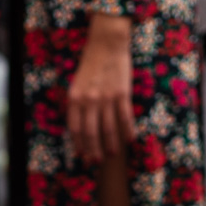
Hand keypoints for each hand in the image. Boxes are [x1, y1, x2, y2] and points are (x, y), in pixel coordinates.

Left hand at [67, 14, 135, 164]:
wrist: (107, 44)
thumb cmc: (92, 65)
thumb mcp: (77, 84)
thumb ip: (78, 104)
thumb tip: (81, 127)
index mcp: (75, 98)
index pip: (75, 128)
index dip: (79, 144)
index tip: (82, 155)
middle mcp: (89, 100)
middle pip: (90, 132)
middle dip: (93, 150)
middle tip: (96, 161)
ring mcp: (106, 97)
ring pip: (108, 128)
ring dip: (110, 144)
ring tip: (112, 154)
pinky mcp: (122, 94)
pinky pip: (125, 118)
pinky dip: (128, 131)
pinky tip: (130, 140)